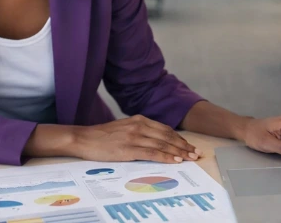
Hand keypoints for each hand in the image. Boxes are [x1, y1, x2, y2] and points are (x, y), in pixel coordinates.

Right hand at [71, 115, 201, 163]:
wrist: (83, 138)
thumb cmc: (103, 136)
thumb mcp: (125, 128)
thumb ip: (140, 132)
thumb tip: (157, 142)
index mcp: (139, 119)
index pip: (165, 130)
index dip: (180, 138)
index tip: (190, 146)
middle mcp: (139, 125)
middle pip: (168, 136)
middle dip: (184, 146)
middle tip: (196, 153)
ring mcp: (134, 136)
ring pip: (163, 144)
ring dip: (179, 152)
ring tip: (190, 158)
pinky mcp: (128, 148)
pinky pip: (152, 153)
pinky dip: (166, 156)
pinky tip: (174, 160)